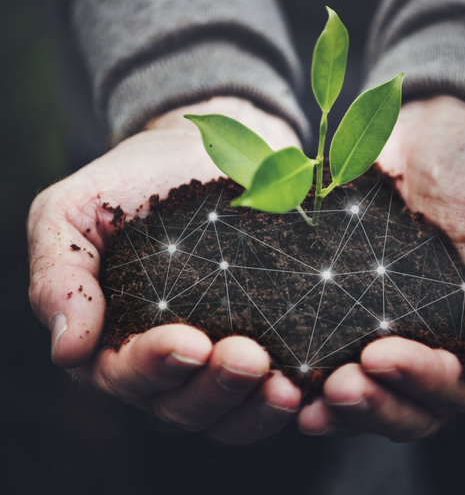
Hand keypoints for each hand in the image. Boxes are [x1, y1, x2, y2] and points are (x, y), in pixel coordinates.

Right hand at [27, 97, 302, 443]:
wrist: (200, 149)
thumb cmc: (131, 180)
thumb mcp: (72, 212)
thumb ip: (58, 274)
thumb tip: (69, 349)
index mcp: (112, 337)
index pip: (124, 375)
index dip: (154, 367)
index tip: (189, 343)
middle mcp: (163, 359)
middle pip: (181, 406)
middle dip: (213, 389)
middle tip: (248, 358)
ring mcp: (215, 353)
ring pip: (228, 412)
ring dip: (255, 407)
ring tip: (285, 384)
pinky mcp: (262, 337)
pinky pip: (270, 387)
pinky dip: (289, 397)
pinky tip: (309, 380)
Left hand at [297, 95, 464, 440]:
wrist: (440, 131)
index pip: (455, 388)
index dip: (419, 383)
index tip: (380, 356)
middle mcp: (430, 344)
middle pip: (405, 404)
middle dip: (372, 403)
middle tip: (338, 386)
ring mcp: (383, 325)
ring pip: (365, 388)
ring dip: (336, 403)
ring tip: (305, 398)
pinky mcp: (344, 300)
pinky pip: (325, 344)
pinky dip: (305, 368)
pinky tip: (282, 374)